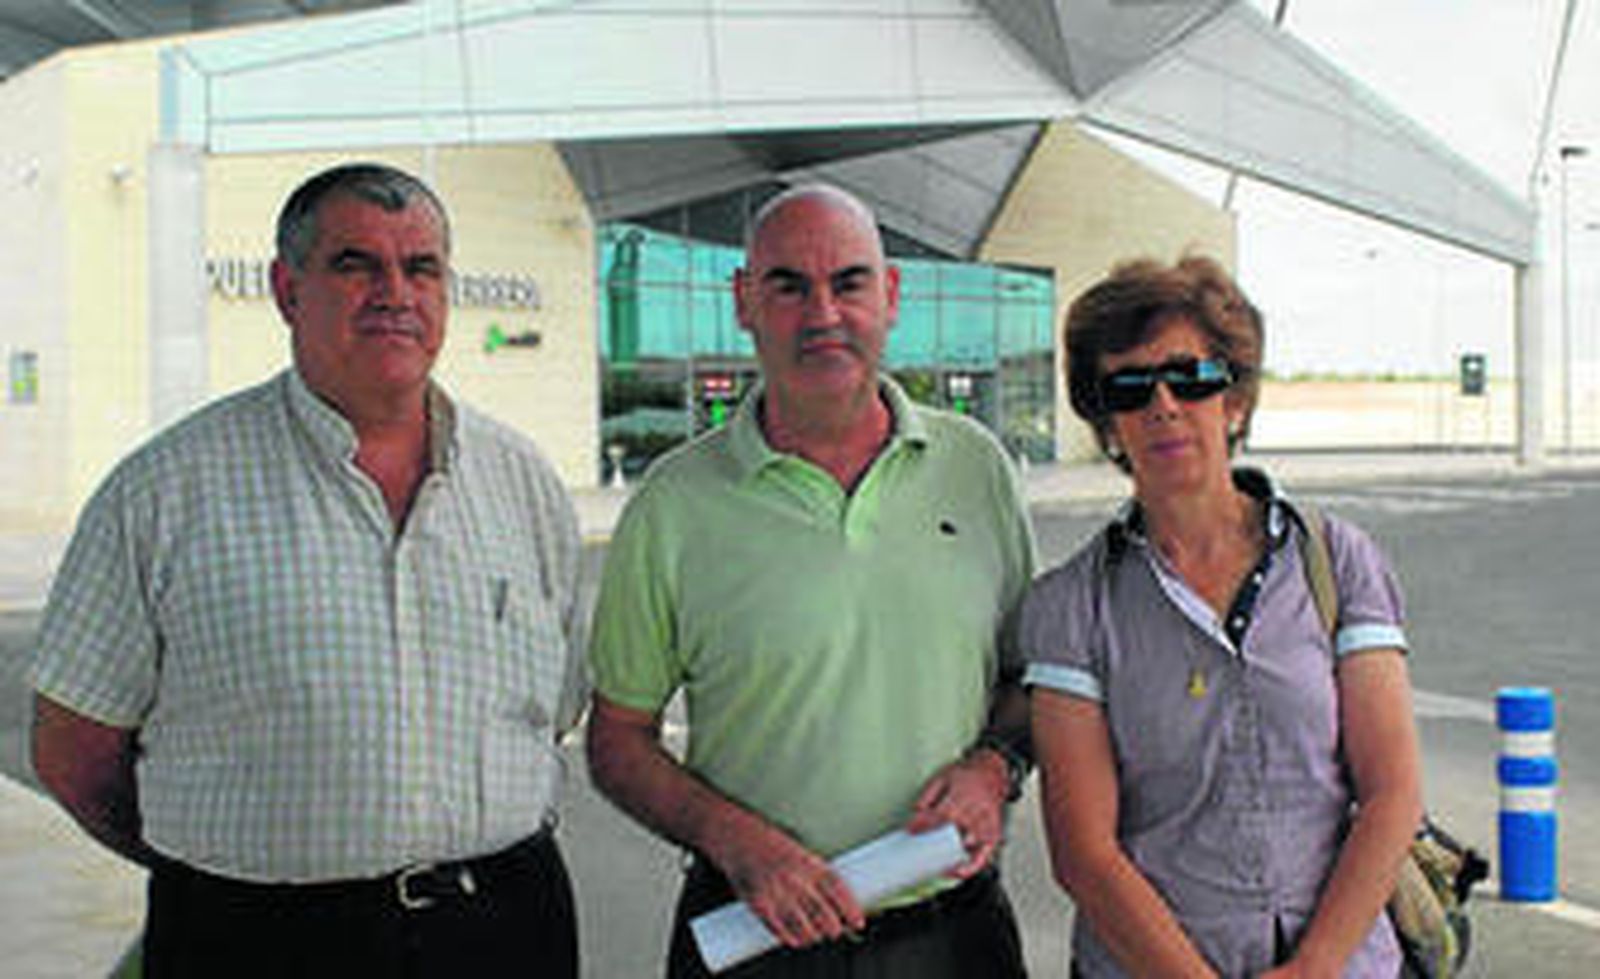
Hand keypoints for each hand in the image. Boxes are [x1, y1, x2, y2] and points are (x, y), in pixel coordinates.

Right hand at [711, 819, 865, 947]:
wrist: (735, 837)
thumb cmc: (769, 843)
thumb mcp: (799, 850)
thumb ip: (813, 873)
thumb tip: (833, 900)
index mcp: (809, 862)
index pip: (838, 890)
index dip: (851, 909)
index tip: (858, 922)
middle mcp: (795, 878)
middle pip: (824, 914)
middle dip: (834, 929)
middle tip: (834, 930)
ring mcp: (776, 892)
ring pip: (804, 927)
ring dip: (814, 936)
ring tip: (815, 935)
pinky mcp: (758, 902)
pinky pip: (779, 929)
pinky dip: (791, 938)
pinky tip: (796, 939)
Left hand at [906, 750, 1009, 876]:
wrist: (990, 773)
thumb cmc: (966, 776)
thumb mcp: (941, 777)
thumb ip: (927, 796)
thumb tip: (914, 814)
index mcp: (963, 796)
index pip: (942, 814)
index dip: (925, 824)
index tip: (911, 830)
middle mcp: (977, 812)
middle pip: (954, 833)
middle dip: (936, 845)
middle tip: (921, 852)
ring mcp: (986, 825)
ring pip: (968, 847)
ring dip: (952, 857)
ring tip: (937, 865)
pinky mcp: (993, 835)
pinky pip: (983, 856)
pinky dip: (970, 866)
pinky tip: (957, 871)